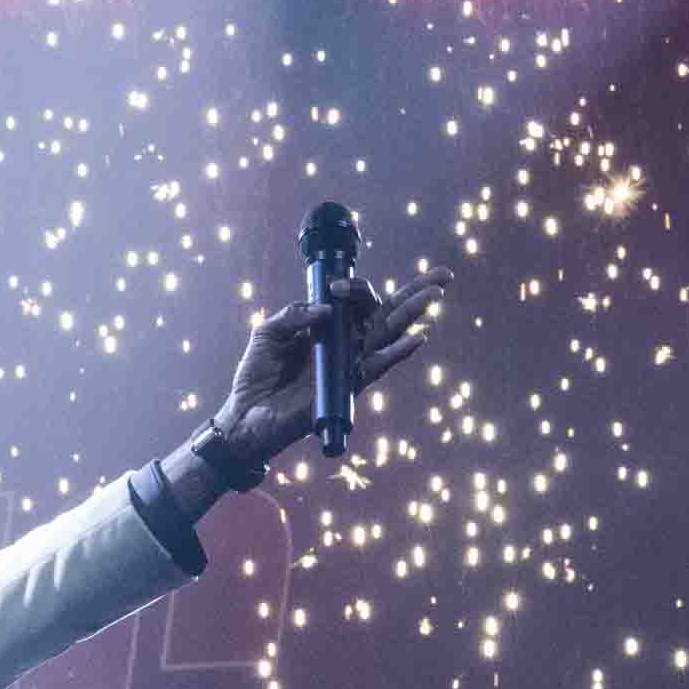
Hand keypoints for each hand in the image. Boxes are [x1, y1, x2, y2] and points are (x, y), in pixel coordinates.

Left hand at [211, 265, 451, 465]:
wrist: (246, 414)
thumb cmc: (257, 374)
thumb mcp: (267, 333)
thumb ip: (293, 315)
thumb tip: (325, 308)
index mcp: (327, 327)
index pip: (355, 301)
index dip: (355, 288)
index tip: (337, 286)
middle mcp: (344, 343)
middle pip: (385, 314)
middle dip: (413, 294)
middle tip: (443, 275)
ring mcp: (348, 364)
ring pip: (388, 335)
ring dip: (412, 315)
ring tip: (435, 294)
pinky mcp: (346, 386)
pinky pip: (376, 367)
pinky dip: (396, 353)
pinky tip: (417, 338)